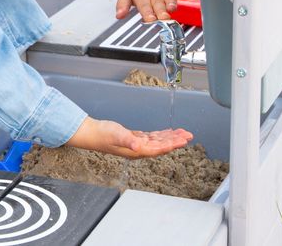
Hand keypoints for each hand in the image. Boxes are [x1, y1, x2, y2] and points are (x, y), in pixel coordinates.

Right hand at [66, 117, 192, 158]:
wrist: (92, 133)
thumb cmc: (102, 135)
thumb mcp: (115, 135)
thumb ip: (127, 139)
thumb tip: (137, 144)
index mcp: (137, 150)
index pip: (159, 148)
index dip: (172, 144)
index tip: (183, 140)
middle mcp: (139, 149)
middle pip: (162, 145)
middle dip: (176, 140)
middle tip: (189, 135)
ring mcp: (137, 144)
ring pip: (158, 141)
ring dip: (170, 137)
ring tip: (182, 133)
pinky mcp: (134, 138)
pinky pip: (151, 137)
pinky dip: (160, 134)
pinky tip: (166, 132)